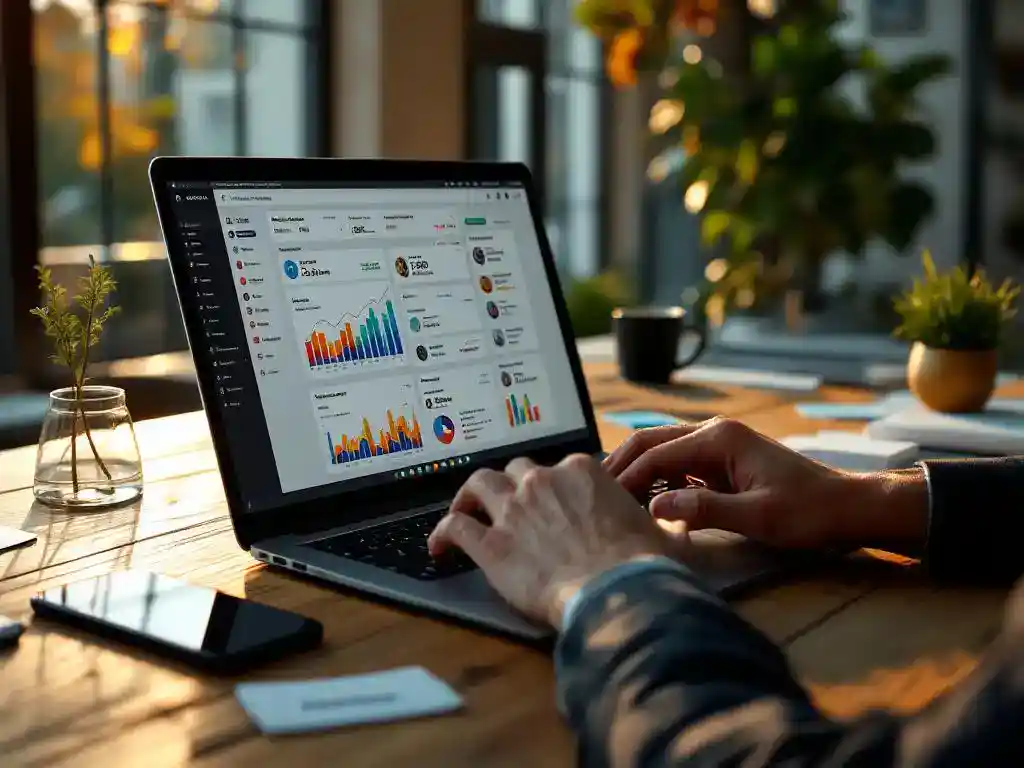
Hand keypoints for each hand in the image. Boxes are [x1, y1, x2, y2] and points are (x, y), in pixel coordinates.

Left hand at [428, 454, 675, 627]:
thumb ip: (663, 522)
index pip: (557, 468)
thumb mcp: (664, 532)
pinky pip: (455, 527)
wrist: (617, 593)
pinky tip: (438, 548)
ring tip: (463, 511)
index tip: (550, 500)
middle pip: (515, 470)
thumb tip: (679, 525)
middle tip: (507, 505)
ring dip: (469, 496)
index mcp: (582, 471)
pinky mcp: (490, 544)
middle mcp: (542, 481)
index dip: (551, 485)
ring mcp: (512, 510)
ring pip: (477, 485)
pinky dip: (442, 533)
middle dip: (510, 485)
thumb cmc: (644, 565)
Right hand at [603, 417, 928, 550]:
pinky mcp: (722, 462)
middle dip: (621, 465)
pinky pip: (678, 466)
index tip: (601, 503)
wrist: (846, 508)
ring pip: (662, 451)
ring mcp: (717, 446)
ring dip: (636, 472)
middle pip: (651, 442)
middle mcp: (713, 433)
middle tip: (591, 493)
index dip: (626, 478)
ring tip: (609, 499)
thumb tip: (654, 508)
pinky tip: (646, 503)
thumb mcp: (758, 517)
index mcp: (718, 438)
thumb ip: (705, 510)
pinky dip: (657, 481)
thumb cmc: (808, 513)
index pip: (656, 454)